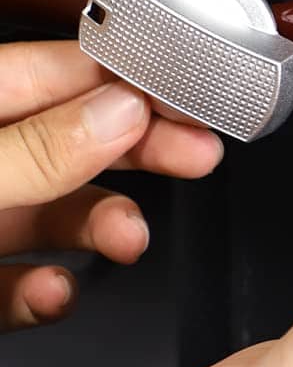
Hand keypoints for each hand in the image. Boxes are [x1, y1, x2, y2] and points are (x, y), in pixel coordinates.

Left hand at [0, 41, 223, 331]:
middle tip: (200, 155)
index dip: (133, 79)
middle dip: (141, 150)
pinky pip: (16, 282)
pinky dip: (44, 292)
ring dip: (100, 225)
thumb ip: (37, 151)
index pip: (62, 72)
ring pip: (50, 212)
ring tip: (129, 239)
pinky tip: (55, 294)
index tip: (195, 93)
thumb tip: (120, 112)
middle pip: (73, 137)